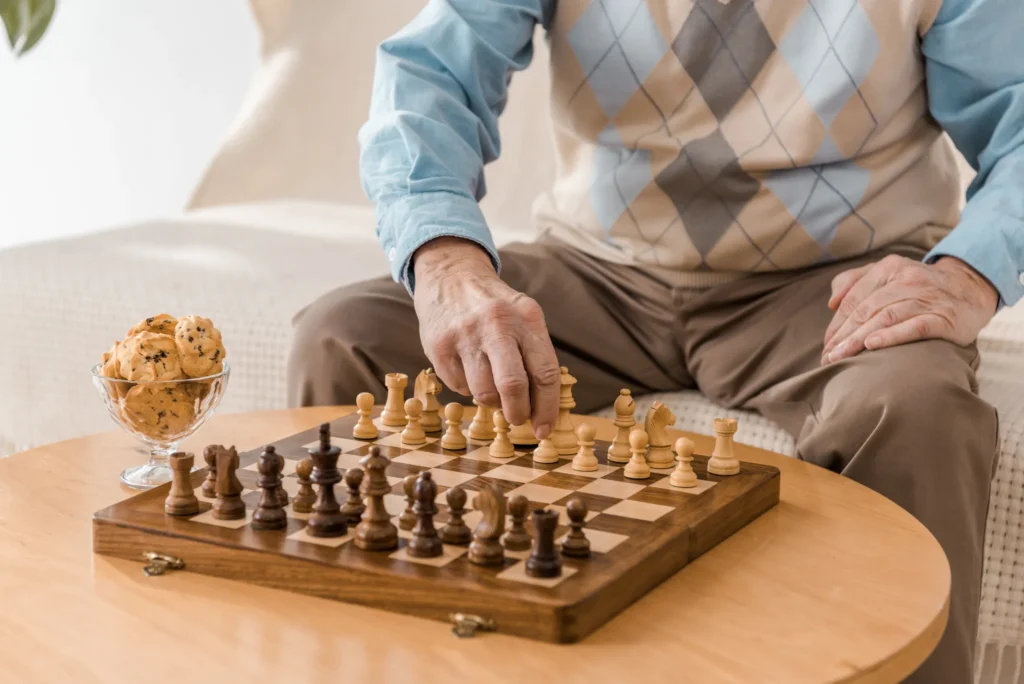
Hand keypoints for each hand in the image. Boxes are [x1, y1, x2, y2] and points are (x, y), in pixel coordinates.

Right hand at [412, 237, 560, 436]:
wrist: (451, 276)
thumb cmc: (496, 308)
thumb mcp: (524, 318)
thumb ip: (535, 357)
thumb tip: (542, 409)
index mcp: (526, 318)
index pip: (545, 373)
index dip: (547, 408)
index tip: (544, 429)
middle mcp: (497, 324)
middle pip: (513, 386)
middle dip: (518, 413)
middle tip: (518, 419)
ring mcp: (465, 335)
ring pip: (483, 393)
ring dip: (492, 403)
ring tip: (492, 390)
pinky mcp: (439, 346)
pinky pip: (459, 386)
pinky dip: (468, 388)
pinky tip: (469, 370)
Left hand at [821, 254, 997, 364]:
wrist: (970, 289)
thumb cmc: (919, 287)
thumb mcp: (889, 274)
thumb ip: (856, 281)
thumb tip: (832, 302)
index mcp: (889, 267)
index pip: (854, 298)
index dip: (837, 323)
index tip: (826, 345)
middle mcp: (907, 279)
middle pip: (866, 309)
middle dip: (843, 335)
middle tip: (828, 357)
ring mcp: (926, 297)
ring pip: (885, 317)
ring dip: (858, 339)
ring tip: (841, 357)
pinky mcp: (944, 317)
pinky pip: (915, 326)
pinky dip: (891, 336)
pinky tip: (872, 346)